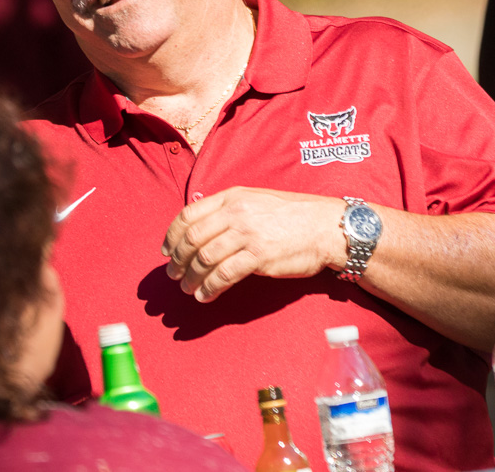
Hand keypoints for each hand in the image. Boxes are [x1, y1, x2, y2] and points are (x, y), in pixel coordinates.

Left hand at [160, 187, 346, 301]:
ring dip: (191, 277)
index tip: (167, 251)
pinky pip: (224, 275)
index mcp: (232, 197)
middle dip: (178, 260)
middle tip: (173, 275)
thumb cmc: (294, 216)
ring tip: (187, 288)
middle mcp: (236, 213)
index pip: (188, 215)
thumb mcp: (257, 201)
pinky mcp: (259, 256)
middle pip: (193, 239)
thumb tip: (204, 228)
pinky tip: (206, 296)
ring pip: (205, 259)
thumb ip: (231, 210)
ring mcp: (247, 234)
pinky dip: (210, 288)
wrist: (327, 227)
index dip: (172, 236)